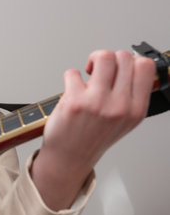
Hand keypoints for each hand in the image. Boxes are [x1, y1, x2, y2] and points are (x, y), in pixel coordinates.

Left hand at [31, 50, 154, 209]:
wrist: (69, 158)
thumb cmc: (93, 138)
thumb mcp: (125, 122)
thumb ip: (132, 97)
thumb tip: (133, 67)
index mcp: (135, 110)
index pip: (145, 67)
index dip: (130, 60)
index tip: (119, 67)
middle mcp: (119, 106)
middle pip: (123, 57)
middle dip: (109, 59)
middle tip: (100, 70)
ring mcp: (97, 103)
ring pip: (103, 57)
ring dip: (93, 60)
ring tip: (89, 73)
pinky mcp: (74, 101)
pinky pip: (73, 72)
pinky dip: (71, 77)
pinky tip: (72, 88)